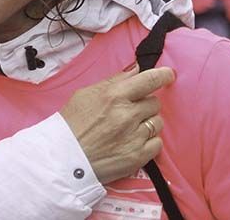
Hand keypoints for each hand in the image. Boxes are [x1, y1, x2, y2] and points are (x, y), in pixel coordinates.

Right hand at [60, 66, 174, 184]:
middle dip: (144, 105)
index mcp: (115, 95)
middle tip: (129, 113)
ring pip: (157, 122)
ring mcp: (134, 137)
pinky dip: (149, 142)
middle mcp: (127, 115)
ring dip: (147, 124)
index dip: (163, 75)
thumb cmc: (70, 125)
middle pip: (154, 102)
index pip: (150, 79)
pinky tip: (133, 143)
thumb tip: (137, 70)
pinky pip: (157, 143)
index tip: (168, 75)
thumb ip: (115, 81)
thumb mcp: (87, 94)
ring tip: (128, 130)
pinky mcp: (137, 157)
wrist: (60, 161)